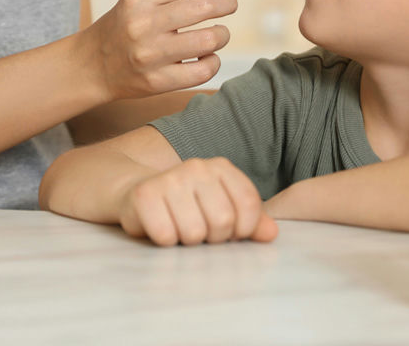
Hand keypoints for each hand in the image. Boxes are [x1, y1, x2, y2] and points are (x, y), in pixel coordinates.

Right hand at [82, 0, 258, 101]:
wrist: (90, 66)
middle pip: (208, 6)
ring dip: (221, 35)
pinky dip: (213, 62)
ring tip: (213, 35)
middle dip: (229, 2)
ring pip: (211, 39)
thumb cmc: (127, 25)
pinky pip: (205, 70)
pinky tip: (204, 58)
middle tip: (228, 4)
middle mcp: (144, 23)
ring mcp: (150, 55)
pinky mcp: (157, 82)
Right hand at [117, 157, 278, 245]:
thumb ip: (251, 220)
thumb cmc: (186, 207)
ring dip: (187, 241)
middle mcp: (196, 167)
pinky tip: (160, 228)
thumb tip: (271, 234)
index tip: (230, 233)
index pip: (248, 205)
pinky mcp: (144, 194)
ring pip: (194, 233)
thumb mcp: (221, 208)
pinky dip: (164, 240)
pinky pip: (165, 235)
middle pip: (222, 221)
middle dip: (212, 238)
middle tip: (199, 231)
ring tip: (178, 228)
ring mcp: (170, 178)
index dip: (243, 229)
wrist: (136, 195)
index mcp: (221, 167)